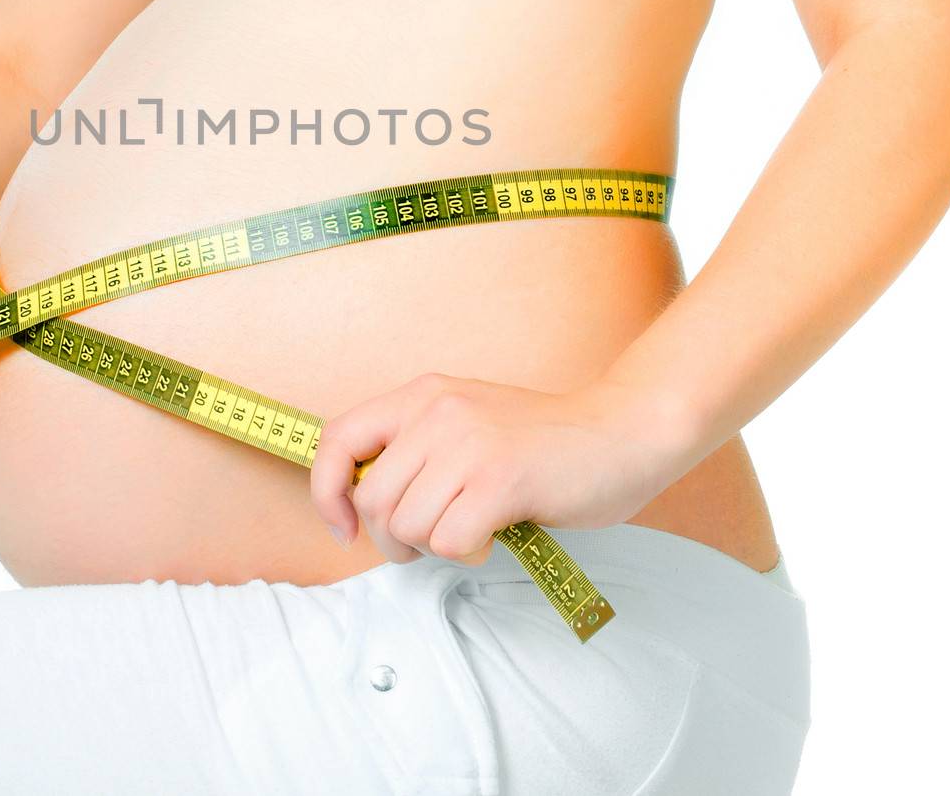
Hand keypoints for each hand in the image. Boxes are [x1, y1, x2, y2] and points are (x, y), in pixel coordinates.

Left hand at [311, 371, 696, 565]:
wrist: (622, 432)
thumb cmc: (545, 442)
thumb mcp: (467, 423)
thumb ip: (418, 449)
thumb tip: (365, 505)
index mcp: (422, 395)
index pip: (337, 439)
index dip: (327, 491)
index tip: (345, 527)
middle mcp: (437, 412)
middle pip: (371, 499)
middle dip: (392, 538)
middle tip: (432, 539)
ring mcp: (468, 444)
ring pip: (406, 526)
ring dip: (435, 546)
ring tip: (474, 529)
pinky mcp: (499, 480)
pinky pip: (448, 542)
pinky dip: (467, 553)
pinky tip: (496, 534)